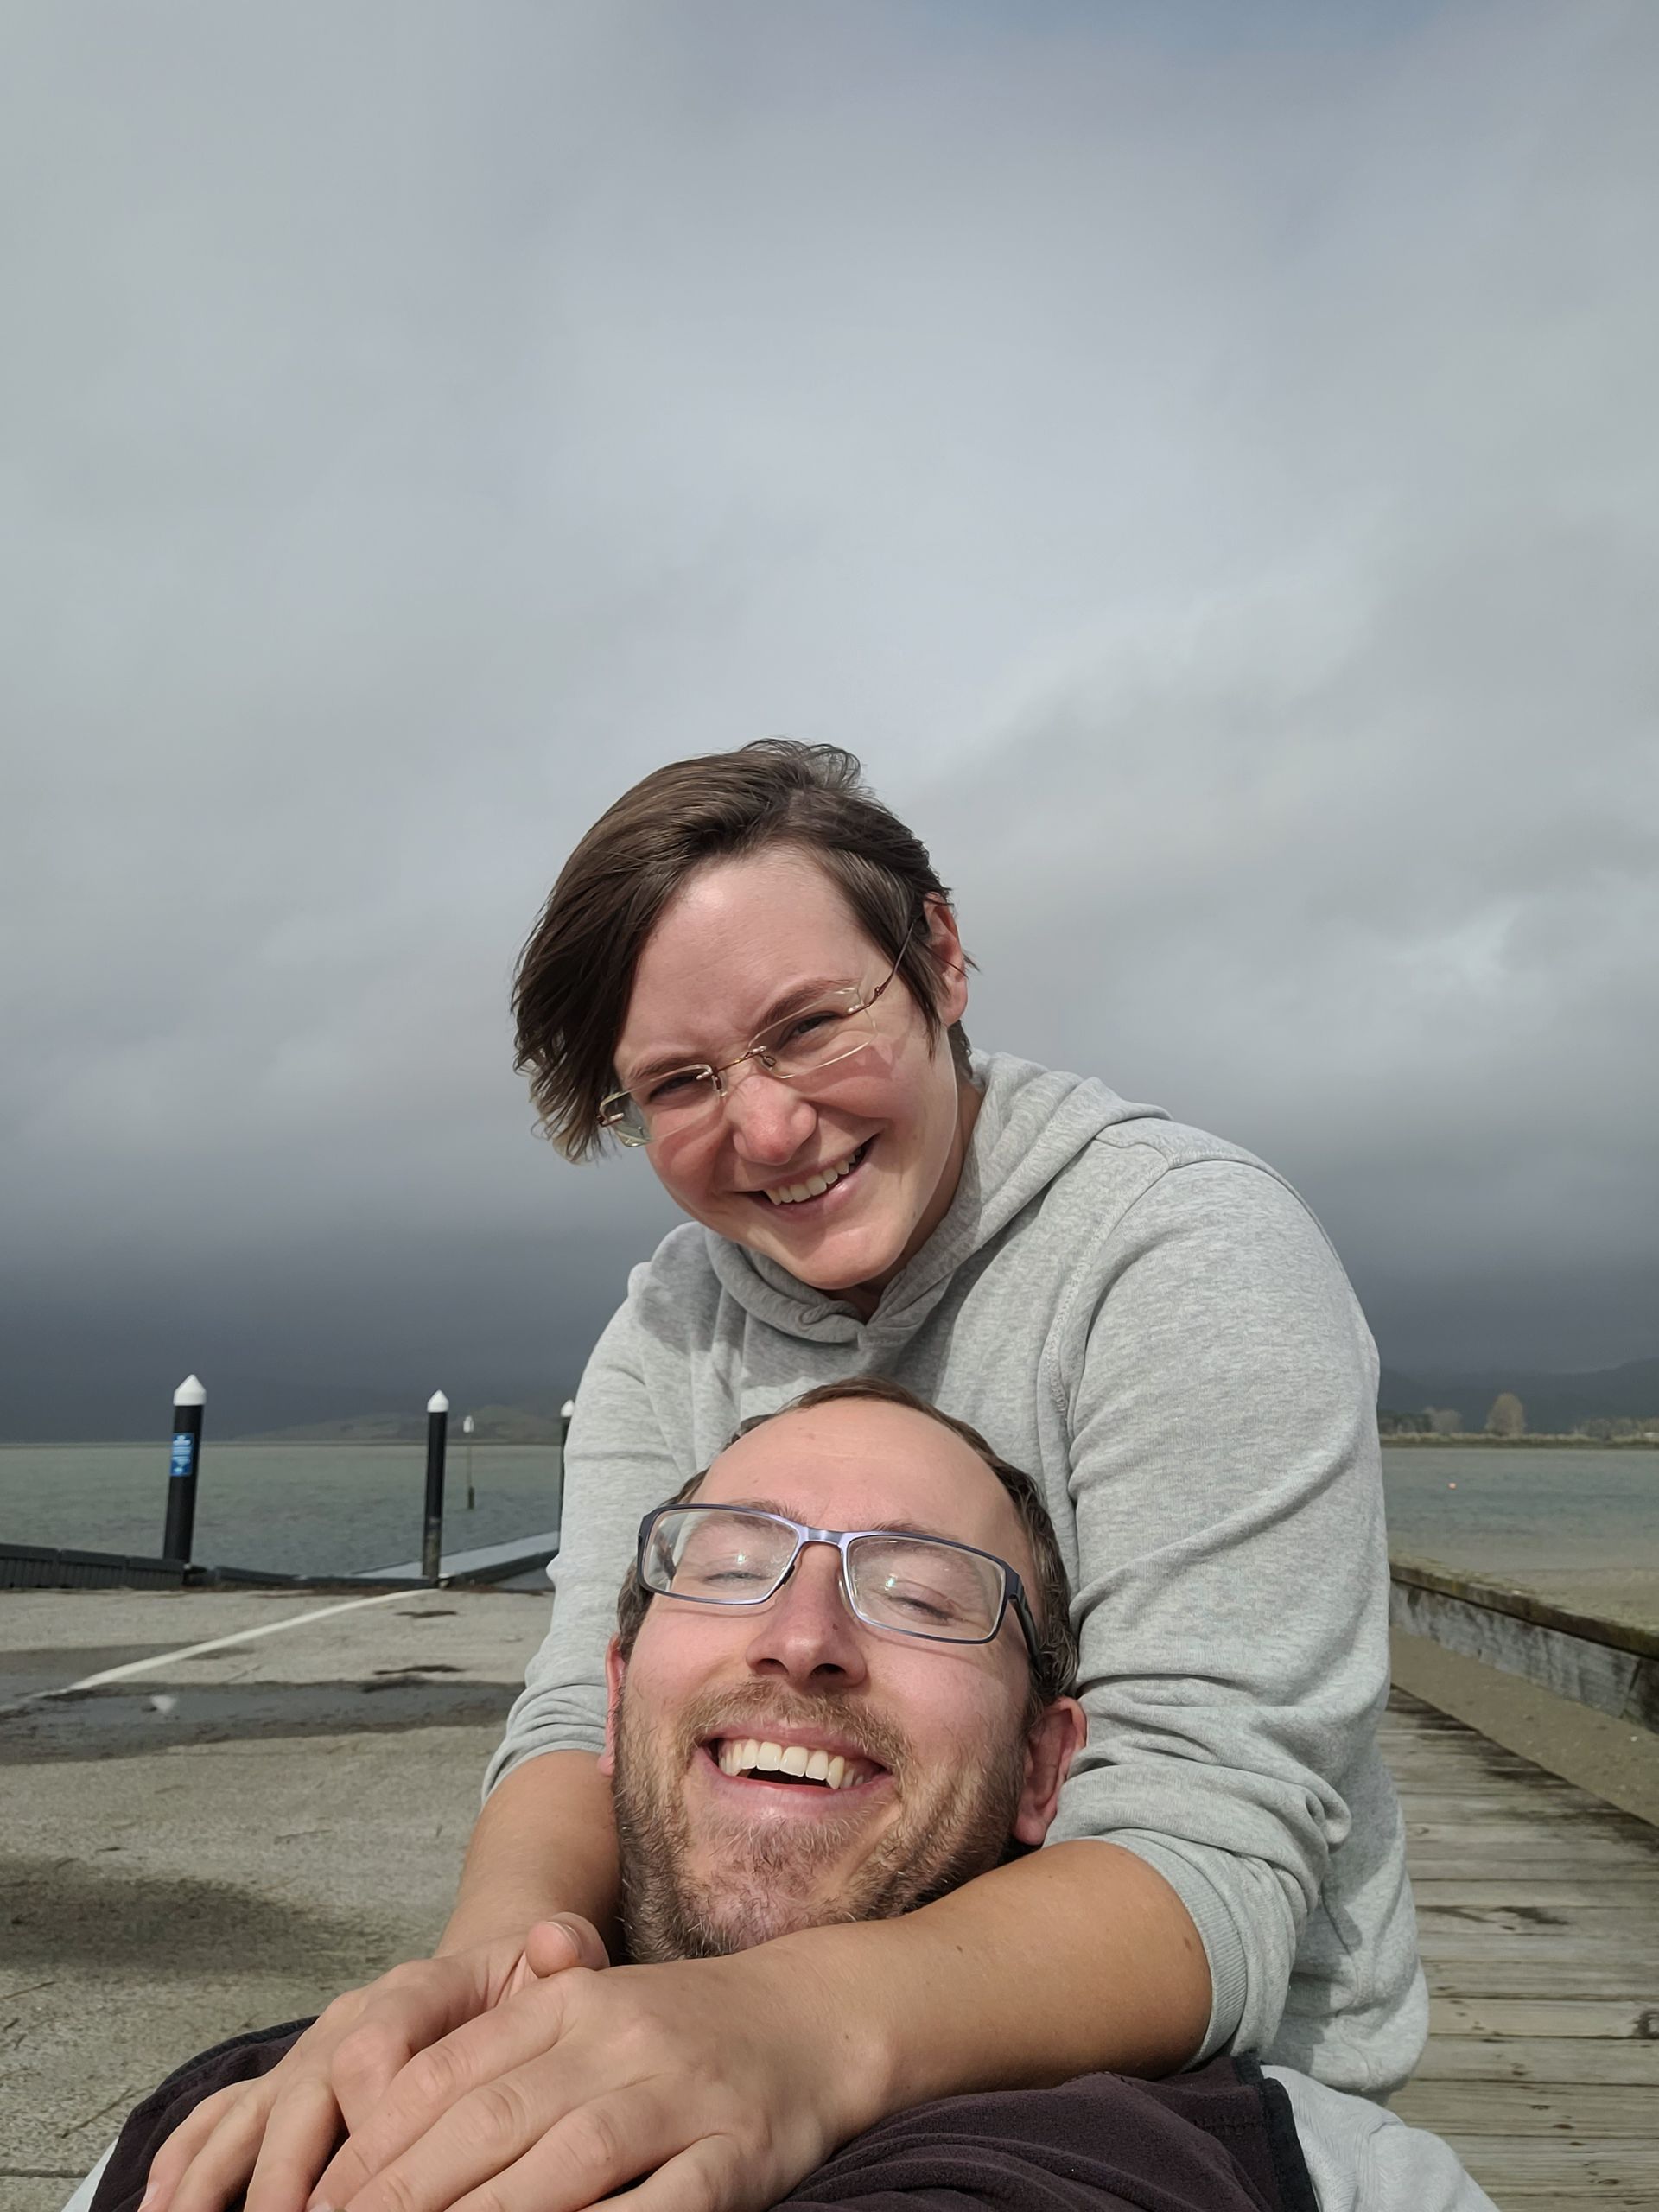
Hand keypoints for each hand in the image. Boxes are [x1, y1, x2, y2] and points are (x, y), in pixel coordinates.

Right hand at [142, 1920, 608, 2211]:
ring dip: (222, 2180)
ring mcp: (307, 2057)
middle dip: (292, 2173)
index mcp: (415, 1988)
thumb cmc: (526, 1986)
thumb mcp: (557, 1961)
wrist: (488, 1969)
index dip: (373, 2112)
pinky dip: (187, 2166)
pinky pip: (220, 2121)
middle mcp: (347, 2021)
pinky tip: (163, 2210)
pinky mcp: (282, 2089)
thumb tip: (559, 1939)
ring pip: (250, 2115)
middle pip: (304, 2093)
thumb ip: (564, 1953)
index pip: (381, 2045)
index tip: (381, 2180)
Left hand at [307, 1941, 870, 2211]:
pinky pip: (661, 2208)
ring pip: (566, 2163)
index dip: (374, 2147)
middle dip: (401, 2198)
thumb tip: (377, 2112)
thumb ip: (495, 2056)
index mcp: (566, 2002)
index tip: (320, 2202)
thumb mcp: (581, 2014)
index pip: (447, 2075)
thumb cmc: (674, 2032)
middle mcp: (617, 2038)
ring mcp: (680, 2095)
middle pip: (489, 2123)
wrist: (811, 2017)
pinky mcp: (736, 2156)